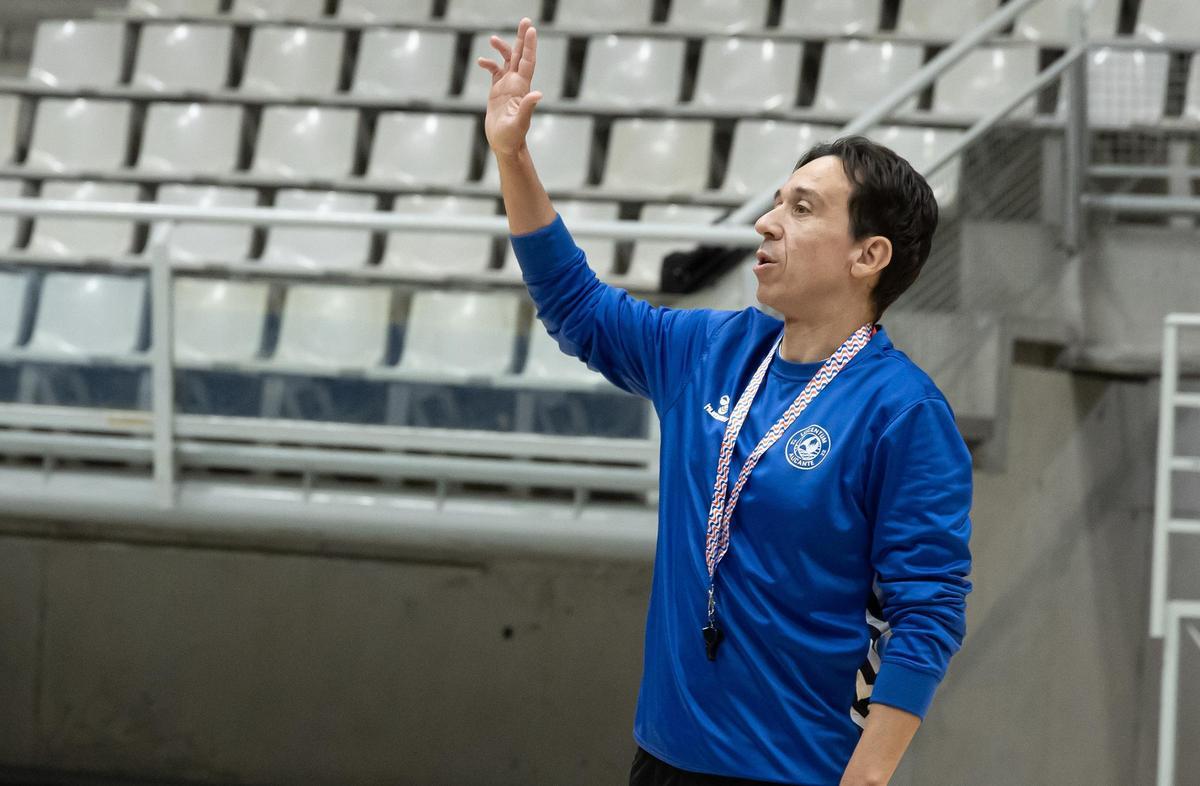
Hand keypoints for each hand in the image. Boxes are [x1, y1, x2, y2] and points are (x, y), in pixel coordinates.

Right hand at [477, 17, 542, 157]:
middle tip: (526, 20)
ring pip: (507, 61)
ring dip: (503, 48)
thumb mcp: (520, 123)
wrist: (505, 145)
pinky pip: (495, 72)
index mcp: (522, 88)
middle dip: (523, 38)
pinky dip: (489, 64)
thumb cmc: (513, 137)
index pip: (527, 61)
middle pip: (520, 56)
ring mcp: (507, 86)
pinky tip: (481, 62)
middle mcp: (516, 84)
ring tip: (492, 38)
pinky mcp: (497, 91)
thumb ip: (528, 108)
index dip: (529, 46)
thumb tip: (538, 94)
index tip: (531, 29)